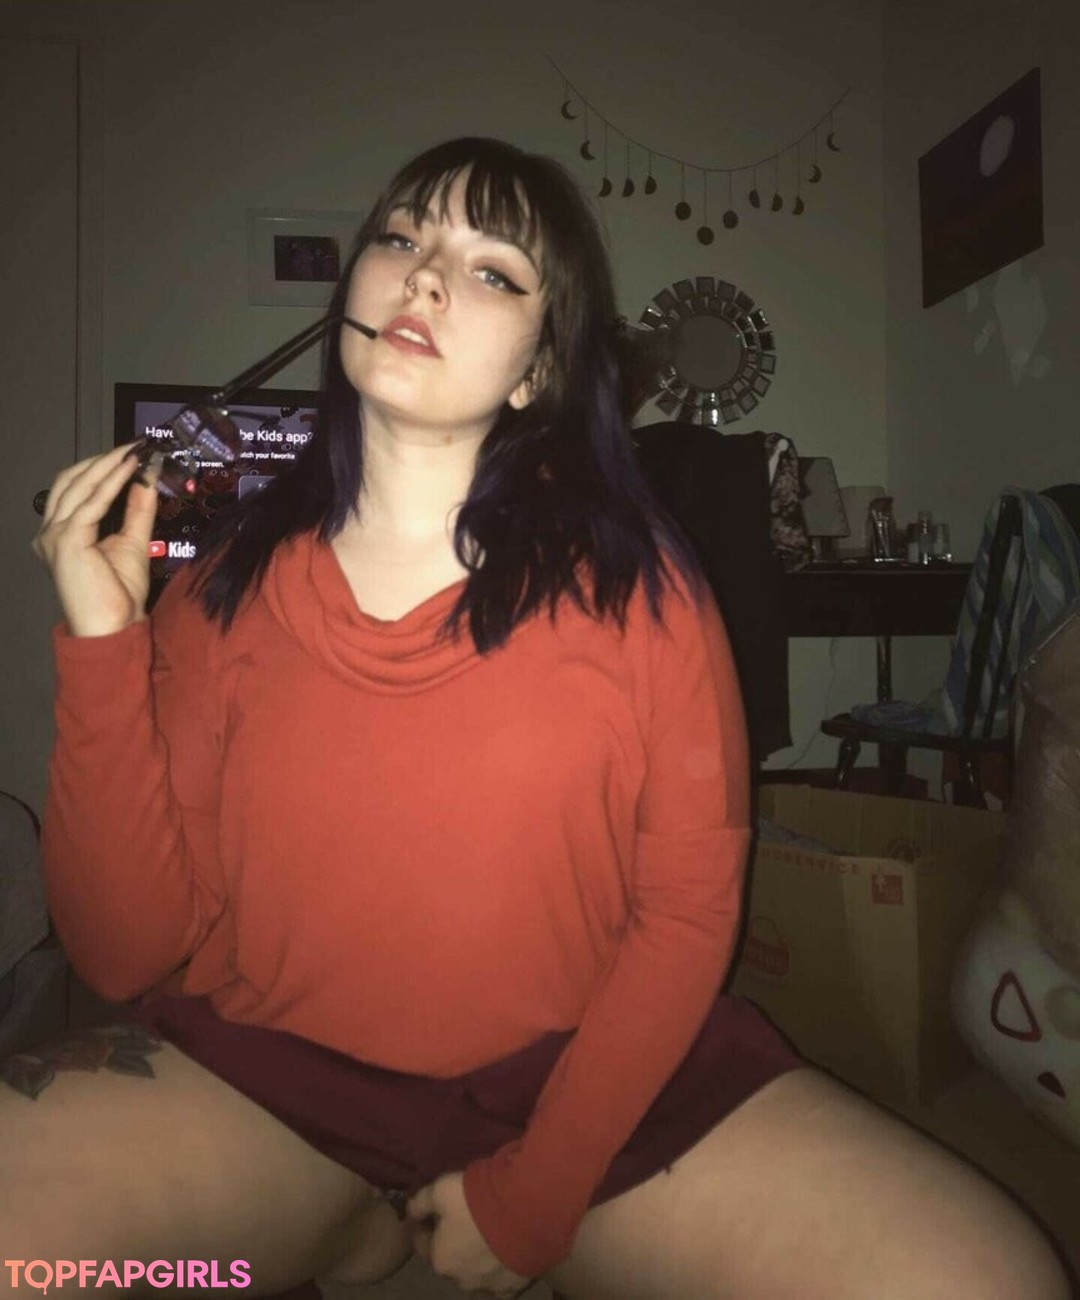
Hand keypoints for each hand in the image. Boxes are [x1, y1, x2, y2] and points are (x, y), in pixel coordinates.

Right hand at [33, 442, 158, 636]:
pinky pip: (92, 503)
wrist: (112, 628)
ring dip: (108, 465)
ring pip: (80, 486)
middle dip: (103, 459)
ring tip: (134, 451)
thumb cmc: (117, 596)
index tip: (131, 452)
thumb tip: (147, 480)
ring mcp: (54, 535)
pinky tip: (130, 470)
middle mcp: (50, 532)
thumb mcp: (133, 542)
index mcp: (59, 533)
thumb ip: (137, 510)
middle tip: (134, 445)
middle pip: (72, 480)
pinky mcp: (67, 540)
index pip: (75, 488)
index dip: (101, 466)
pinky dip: (112, 482)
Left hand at [407, 1172, 530, 1297]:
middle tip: (465, 1218)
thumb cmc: (475, 1201)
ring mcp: (489, 1285)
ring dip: (477, 1257)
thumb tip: (410, 1210)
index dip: (426, 1225)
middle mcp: (461, 1279)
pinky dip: (500, 1270)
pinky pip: (501, 1282)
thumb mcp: (440, 1190)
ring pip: (476, 1272)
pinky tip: (505, 1254)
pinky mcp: (514, 1285)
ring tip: (489, 1232)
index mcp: (440, 1259)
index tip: (434, 1211)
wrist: (523, 1211)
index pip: (422, 1244)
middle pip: (450, 1259)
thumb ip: (420, 1202)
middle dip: (453, 1242)